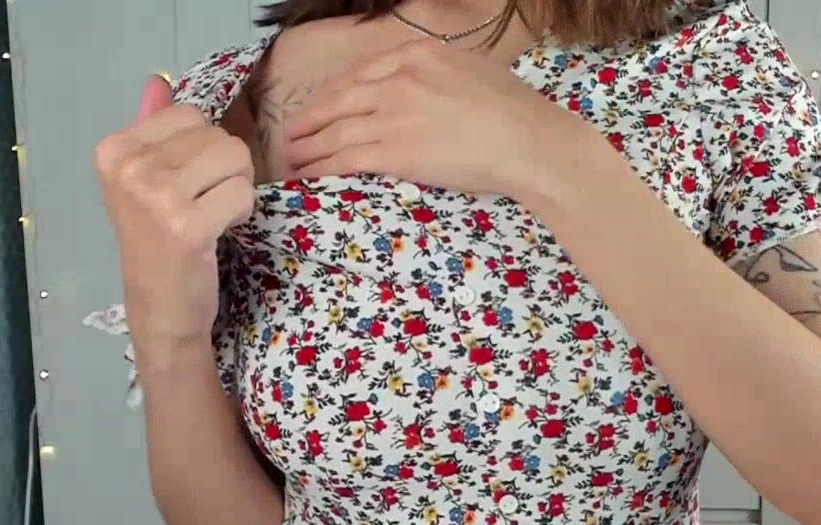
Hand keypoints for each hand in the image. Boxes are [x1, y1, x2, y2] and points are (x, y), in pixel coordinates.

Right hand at [93, 75, 254, 354]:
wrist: (160, 306)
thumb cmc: (157, 240)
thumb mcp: (145, 179)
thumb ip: (153, 127)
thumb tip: (159, 80)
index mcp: (114, 148)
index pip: (191, 114)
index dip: (204, 147)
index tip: (185, 183)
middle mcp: (129, 166)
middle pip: (218, 135)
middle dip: (226, 168)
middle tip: (203, 204)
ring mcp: (156, 196)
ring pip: (236, 159)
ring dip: (237, 188)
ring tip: (211, 215)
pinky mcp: (186, 226)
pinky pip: (242, 192)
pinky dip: (241, 212)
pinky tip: (218, 231)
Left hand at [282, 39, 596, 199]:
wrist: (528, 142)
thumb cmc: (515, 112)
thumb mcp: (473, 71)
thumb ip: (440, 76)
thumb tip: (428, 90)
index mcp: (418, 56)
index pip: (362, 74)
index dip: (334, 94)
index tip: (322, 106)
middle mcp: (398, 81)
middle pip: (339, 99)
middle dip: (310, 119)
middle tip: (292, 134)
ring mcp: (393, 115)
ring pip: (336, 130)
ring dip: (308, 146)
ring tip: (292, 158)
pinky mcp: (394, 152)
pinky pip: (345, 157)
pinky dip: (321, 166)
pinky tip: (308, 173)